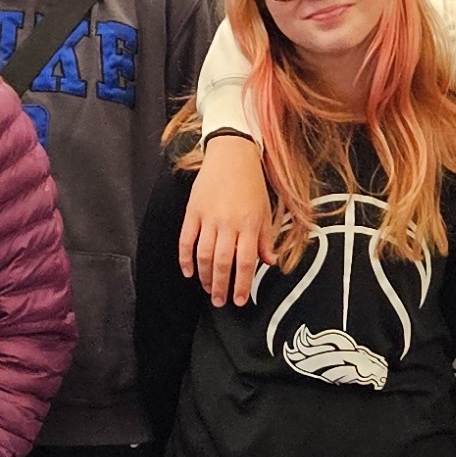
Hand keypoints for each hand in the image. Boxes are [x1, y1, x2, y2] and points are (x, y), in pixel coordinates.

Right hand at [180, 136, 273, 306]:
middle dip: (221, 286)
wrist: (232, 155)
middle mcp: (228, 223)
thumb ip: (265, 238)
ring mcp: (208, 217)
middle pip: (223, 263)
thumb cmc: (250, 184)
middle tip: (220, 301)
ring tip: (207, 289)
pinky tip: (189, 271)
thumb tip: (270, 262)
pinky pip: (186, 239)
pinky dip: (185, 258)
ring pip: (204, 255)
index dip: (242, 284)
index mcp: (249, 224)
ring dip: (205, 276)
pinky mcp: (193, 211)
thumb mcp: (265, 211)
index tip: (240, 299)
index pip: (246, 262)